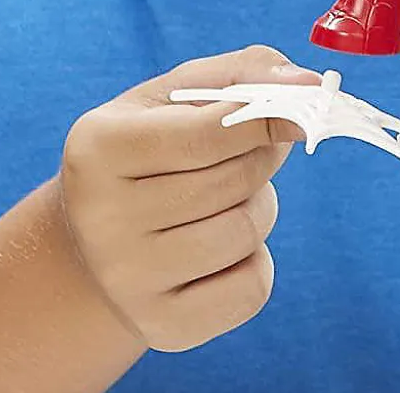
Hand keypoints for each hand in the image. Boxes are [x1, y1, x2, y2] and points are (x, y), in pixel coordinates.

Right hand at [58, 45, 320, 353]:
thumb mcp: (173, 96)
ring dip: (259, 206)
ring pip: (246, 233)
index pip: (206, 134)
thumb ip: (241, 72)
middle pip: (232, 183)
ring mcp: (129, 281)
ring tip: (229, 197)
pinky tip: (223, 247)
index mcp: (99, 148)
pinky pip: (253, 289)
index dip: (265, 118)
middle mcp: (103, 219)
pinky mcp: (162, 328)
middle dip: (261, 157)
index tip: (304, 105)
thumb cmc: (148, 148)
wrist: (93, 243)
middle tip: (252, 148)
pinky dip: (256, 261)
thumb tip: (306, 84)